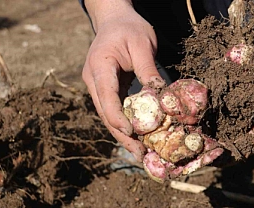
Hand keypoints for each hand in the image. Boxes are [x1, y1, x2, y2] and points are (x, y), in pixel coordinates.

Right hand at [82, 0, 164, 160]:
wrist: (115, 20)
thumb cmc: (129, 28)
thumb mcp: (143, 44)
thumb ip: (148, 69)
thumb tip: (159, 95)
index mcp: (99, 66)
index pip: (106, 97)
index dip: (118, 117)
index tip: (133, 133)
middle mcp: (93, 80)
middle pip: (105, 113)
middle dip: (122, 135)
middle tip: (140, 154)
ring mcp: (98, 85)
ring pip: (108, 115)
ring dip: (123, 134)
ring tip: (140, 152)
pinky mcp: (106, 88)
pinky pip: (114, 109)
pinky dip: (125, 123)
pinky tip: (137, 136)